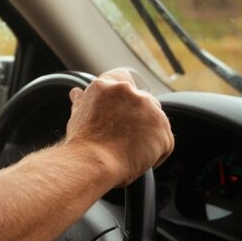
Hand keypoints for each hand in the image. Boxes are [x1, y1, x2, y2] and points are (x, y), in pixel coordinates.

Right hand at [65, 68, 173, 187]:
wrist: (93, 162)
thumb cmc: (82, 142)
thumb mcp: (78, 115)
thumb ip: (82, 101)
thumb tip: (77, 93)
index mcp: (107, 86)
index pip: (123, 77)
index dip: (124, 94)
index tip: (121, 108)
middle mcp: (130, 92)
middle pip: (143, 99)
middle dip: (138, 115)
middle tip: (124, 134)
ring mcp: (149, 109)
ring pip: (155, 119)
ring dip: (148, 132)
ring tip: (129, 149)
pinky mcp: (163, 129)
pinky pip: (164, 140)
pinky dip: (156, 150)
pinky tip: (139, 158)